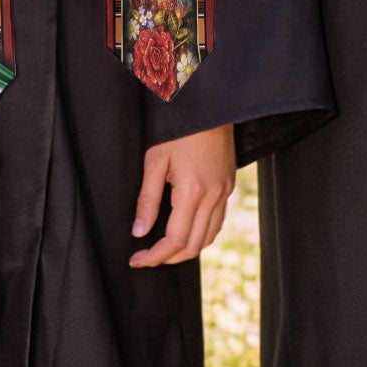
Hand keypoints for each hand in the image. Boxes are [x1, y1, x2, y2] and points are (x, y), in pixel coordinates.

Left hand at [129, 123, 236, 267]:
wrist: (209, 106)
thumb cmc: (179, 129)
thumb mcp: (155, 161)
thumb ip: (147, 200)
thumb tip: (139, 231)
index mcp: (192, 191)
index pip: (174, 240)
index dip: (154, 256)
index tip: (137, 260)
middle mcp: (213, 196)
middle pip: (193, 245)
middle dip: (168, 258)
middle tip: (147, 257)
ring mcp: (224, 191)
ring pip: (209, 237)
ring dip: (187, 249)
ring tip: (165, 249)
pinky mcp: (229, 185)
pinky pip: (218, 221)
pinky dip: (202, 234)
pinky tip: (187, 230)